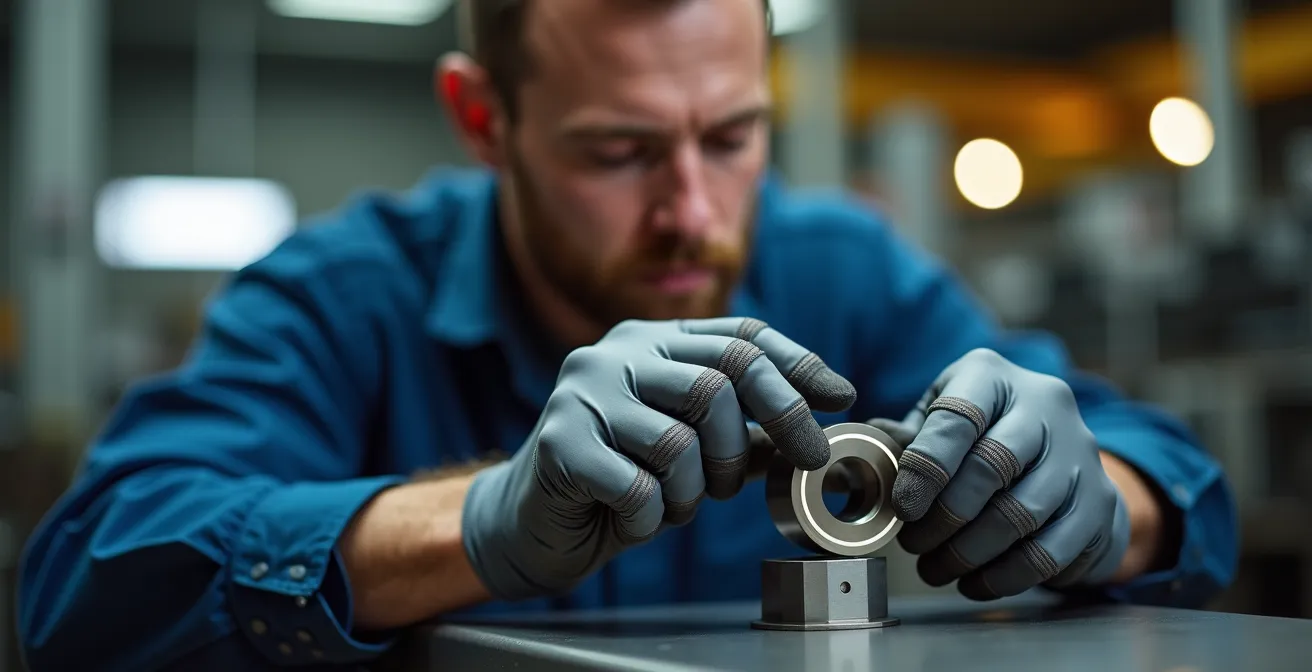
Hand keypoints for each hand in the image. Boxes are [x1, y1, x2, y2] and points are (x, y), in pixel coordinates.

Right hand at [462, 317, 856, 600]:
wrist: (531, 523)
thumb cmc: (621, 482)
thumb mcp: (694, 452)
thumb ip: (745, 432)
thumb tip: (822, 420)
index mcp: (651, 342)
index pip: (739, 335)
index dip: (797, 365)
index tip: (842, 399)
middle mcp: (615, 354)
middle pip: (721, 377)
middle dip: (771, 429)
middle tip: (798, 466)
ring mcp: (584, 394)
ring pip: (682, 439)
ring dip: (697, 489)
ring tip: (676, 503)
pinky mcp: (560, 442)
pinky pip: (640, 487)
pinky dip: (651, 518)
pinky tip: (632, 520)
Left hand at [868, 348, 1129, 599]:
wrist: (1064, 455)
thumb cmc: (983, 433)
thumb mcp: (942, 416)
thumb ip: (906, 438)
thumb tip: (858, 462)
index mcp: (992, 376)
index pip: (957, 417)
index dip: (925, 467)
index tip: (902, 507)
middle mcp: (1045, 405)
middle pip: (992, 466)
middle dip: (944, 516)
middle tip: (913, 544)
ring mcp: (1079, 453)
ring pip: (1021, 514)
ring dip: (968, 552)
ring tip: (935, 568)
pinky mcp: (1099, 502)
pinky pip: (1050, 552)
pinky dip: (1004, 577)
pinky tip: (974, 583)